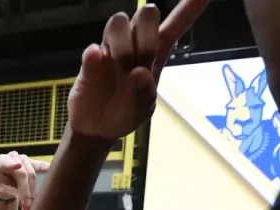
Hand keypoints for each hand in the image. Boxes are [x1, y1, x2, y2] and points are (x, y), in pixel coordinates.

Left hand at [0, 151, 50, 209]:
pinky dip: (45, 168)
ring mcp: (24, 159)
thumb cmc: (1, 186)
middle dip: (25, 189)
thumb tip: (23, 195)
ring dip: (32, 189)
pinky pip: (41, 166)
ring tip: (29, 202)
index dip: (12, 165)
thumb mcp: (1, 191)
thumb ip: (10, 191)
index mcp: (2, 161)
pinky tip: (50, 168)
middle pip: (23, 173)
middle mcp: (13, 156)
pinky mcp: (33, 163)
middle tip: (25, 204)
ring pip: (32, 174)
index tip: (18, 166)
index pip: (7, 163)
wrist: (5, 184)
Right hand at [67, 0, 209, 140]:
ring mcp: (111, 49)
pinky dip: (94, 57)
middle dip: (146, 36)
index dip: (190, 7)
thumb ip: (144, 94)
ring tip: (120, 72)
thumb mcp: (142, 111)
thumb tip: (139, 73)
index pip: (177, 25)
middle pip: (145, 14)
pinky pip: (91, 48)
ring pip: (118, 22)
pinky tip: (97, 65)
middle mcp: (134, 44)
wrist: (97, 128)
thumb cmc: (125, 112)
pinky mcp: (90, 60)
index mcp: (156, 53)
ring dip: (123, 47)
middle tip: (142, 63)